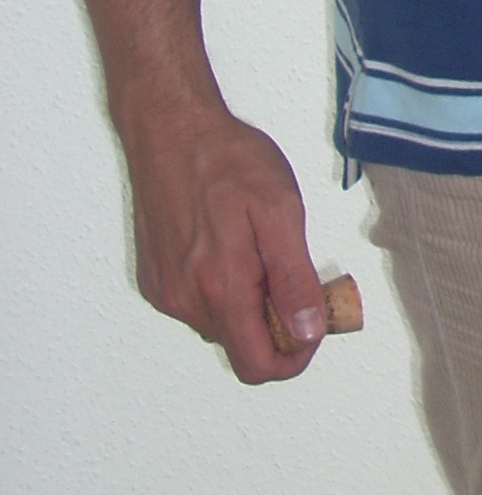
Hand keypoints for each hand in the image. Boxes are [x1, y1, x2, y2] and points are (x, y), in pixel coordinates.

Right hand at [116, 90, 326, 384]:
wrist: (171, 130)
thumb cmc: (228, 162)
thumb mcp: (281, 213)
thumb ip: (294, 280)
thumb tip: (307, 331)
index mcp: (222, 288)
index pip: (258, 365)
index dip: (294, 357)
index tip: (314, 328)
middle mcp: (186, 300)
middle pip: (241, 346)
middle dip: (276, 324)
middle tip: (298, 279)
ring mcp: (166, 292)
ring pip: (221, 324)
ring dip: (249, 304)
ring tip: (262, 252)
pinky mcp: (155, 280)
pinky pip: (198, 304)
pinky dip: (222, 288)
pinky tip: (231, 246)